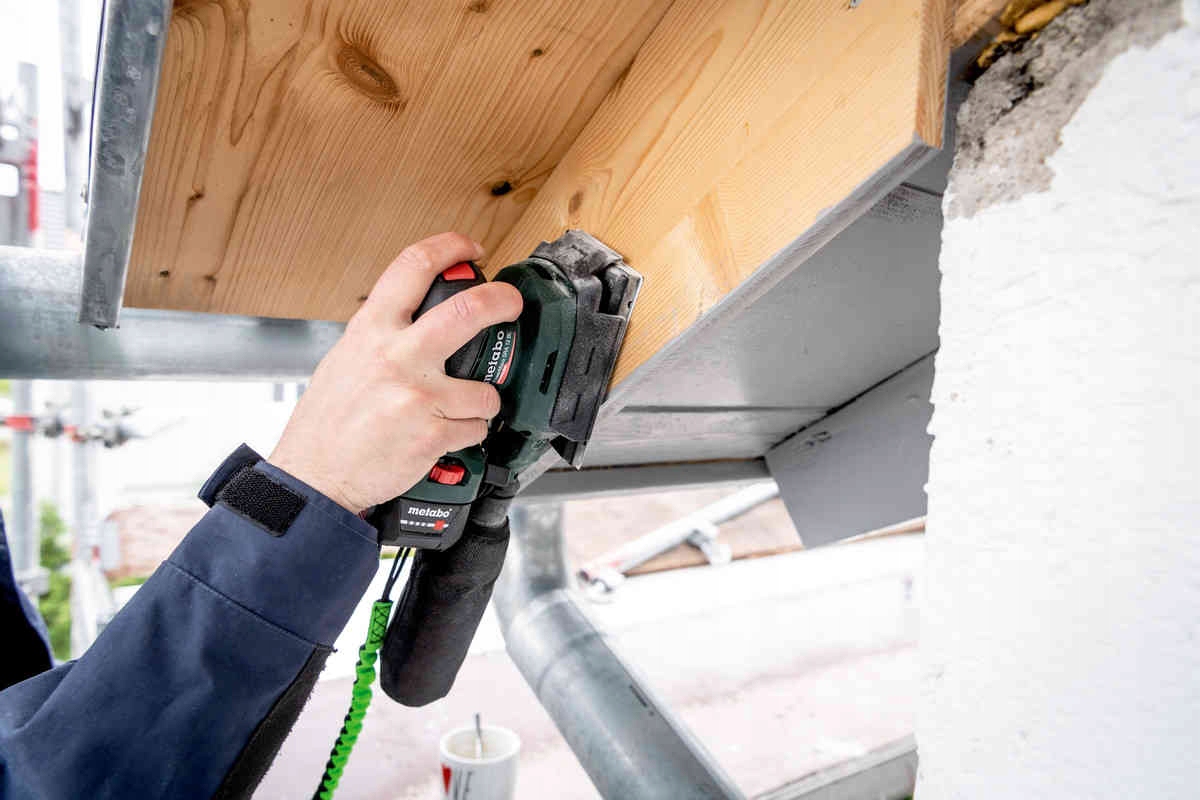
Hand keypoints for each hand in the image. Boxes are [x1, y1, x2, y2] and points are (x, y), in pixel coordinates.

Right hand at [269, 233, 522, 513]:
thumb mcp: (346, 359)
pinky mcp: (432, 434)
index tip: (471, 249)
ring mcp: (417, 396)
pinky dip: (469, 433)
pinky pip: (476, 427)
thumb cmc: (327, 422)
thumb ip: (384, 335)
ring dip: (484, 400)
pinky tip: (446, 435)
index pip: (413, 267)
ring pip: (486, 388)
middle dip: (502, 300)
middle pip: (468, 310)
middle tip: (512, 302)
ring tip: (462, 408)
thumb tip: (422, 315)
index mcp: (371, 330)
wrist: (315, 476)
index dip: (450, 247)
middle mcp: (396, 357)